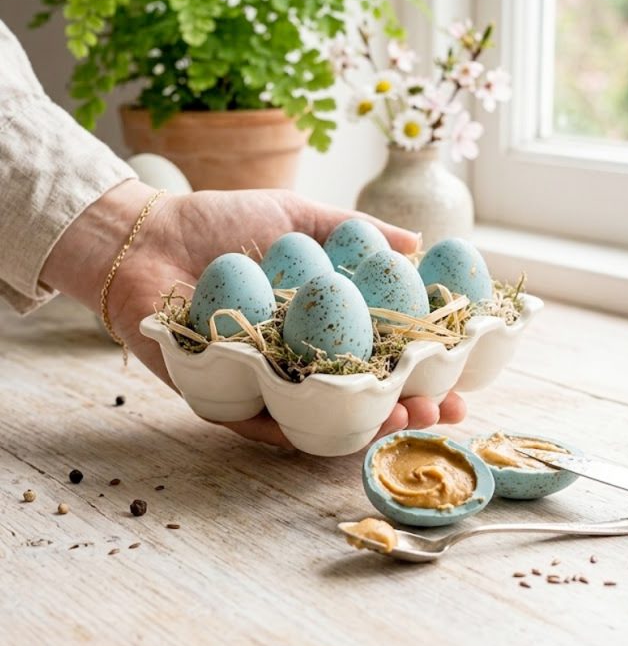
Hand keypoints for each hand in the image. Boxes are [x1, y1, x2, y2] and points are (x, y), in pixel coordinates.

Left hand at [42, 180, 465, 447]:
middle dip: (406, 408)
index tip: (465, 380)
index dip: (426, 372)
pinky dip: (291, 427)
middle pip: (360, 396)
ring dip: (360, 425)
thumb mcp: (296, 218)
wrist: (144, 233)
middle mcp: (295, 359)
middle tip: (440, 411)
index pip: (383, 357)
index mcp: (318, 324)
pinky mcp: (217, 396)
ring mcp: (259, 382)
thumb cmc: (218, 222)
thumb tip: (420, 244)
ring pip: (316, 417)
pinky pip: (256, 423)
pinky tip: (327, 425)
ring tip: (397, 417)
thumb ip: (354, 233)